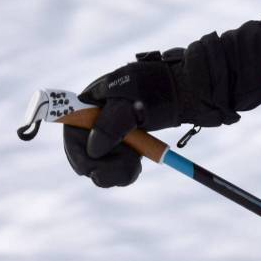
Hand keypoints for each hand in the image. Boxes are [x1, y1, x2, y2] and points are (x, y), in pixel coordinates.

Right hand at [63, 50, 185, 186]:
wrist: (189, 90)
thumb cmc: (160, 91)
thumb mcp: (133, 106)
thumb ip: (110, 125)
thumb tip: (93, 150)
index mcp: (91, 100)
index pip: (71, 128)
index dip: (77, 150)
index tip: (93, 167)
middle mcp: (96, 116)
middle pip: (82, 150)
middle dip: (100, 166)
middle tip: (125, 168)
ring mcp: (110, 130)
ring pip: (99, 162)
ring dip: (113, 170)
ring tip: (135, 165)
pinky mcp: (124, 141)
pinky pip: (114, 164)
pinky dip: (122, 170)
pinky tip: (136, 165)